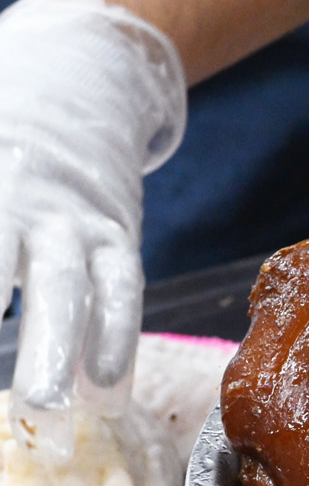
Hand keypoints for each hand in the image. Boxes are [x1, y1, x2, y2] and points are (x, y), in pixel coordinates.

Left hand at [0, 0, 185, 460]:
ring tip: (46, 402)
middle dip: (13, 316)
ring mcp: (75, 218)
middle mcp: (25, 193)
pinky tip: (107, 389)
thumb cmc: (6, 135)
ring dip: (58, 345)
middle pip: (9, 253)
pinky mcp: (114, 238)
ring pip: (69, 283)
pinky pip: (119, 290)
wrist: (77, 83)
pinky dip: (115, 337)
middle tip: (16, 386)